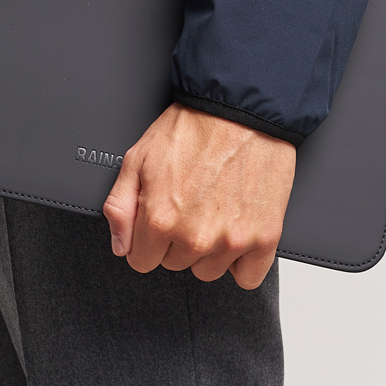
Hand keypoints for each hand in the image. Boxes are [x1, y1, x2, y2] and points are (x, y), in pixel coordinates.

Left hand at [103, 103, 295, 289]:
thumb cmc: (193, 126)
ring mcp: (232, 240)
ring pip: (208, 271)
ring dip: (208, 249)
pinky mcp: (265, 238)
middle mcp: (195, 236)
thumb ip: (120, 206)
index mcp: (160, 219)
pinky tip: (235, 231)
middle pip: (175, 264)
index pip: (141, 261)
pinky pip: (248, 277)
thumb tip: (121, 246)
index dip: (147, 239)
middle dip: (176, 240)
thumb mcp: (138, 157)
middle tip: (189, 202)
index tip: (159, 217)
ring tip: (213, 209)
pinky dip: (242, 261)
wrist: (241, 108)